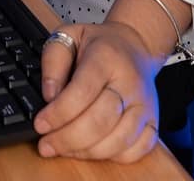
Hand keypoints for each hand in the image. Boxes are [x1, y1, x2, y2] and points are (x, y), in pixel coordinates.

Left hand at [32, 22, 162, 162]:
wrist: (134, 45)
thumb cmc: (98, 44)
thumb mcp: (68, 36)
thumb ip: (53, 61)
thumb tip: (49, 95)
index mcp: (107, 58)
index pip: (83, 91)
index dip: (59, 113)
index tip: (40, 124)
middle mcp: (130, 84)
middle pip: (101, 121)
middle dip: (68, 139)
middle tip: (46, 144)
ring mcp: (144, 106)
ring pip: (119, 141)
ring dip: (86, 151)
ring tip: (63, 149)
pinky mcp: (153, 123)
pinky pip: (135, 151)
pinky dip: (111, 157)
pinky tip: (90, 150)